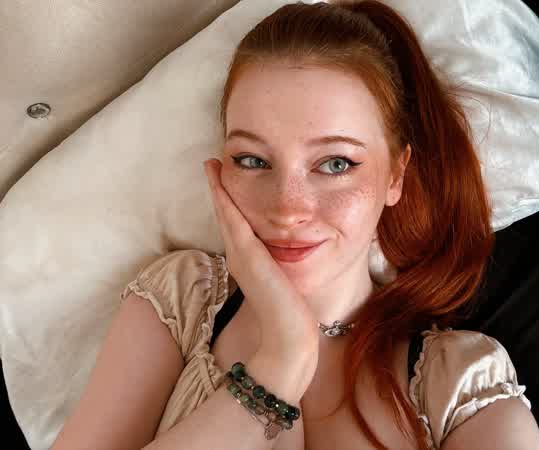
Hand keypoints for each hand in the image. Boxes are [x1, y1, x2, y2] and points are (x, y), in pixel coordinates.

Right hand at [203, 158, 319, 360]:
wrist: (289, 336)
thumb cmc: (292, 313)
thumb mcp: (284, 283)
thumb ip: (280, 268)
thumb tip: (292, 253)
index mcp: (248, 263)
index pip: (237, 226)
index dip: (229, 203)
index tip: (226, 181)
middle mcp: (239, 257)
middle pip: (227, 216)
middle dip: (220, 190)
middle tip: (213, 165)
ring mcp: (240, 256)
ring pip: (226, 214)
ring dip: (219, 188)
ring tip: (213, 165)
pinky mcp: (247, 255)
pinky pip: (232, 218)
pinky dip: (224, 198)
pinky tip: (220, 178)